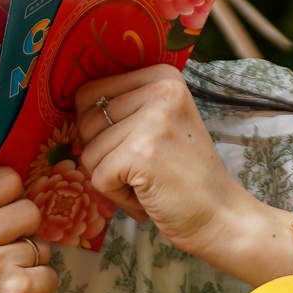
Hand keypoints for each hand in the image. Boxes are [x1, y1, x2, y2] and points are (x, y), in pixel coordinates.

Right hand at [0, 167, 56, 292]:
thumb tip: (22, 175)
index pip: (5, 177)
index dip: (9, 202)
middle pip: (29, 208)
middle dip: (23, 236)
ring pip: (42, 243)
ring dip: (30, 266)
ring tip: (0, 289)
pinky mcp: (19, 292)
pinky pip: (52, 273)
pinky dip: (40, 290)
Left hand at [72, 65, 259, 262]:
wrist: (218, 215)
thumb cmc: (182, 175)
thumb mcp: (160, 123)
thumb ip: (125, 107)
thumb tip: (73, 107)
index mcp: (163, 76)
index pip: (90, 93)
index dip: (98, 130)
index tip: (134, 146)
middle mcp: (161, 90)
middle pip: (86, 122)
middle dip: (104, 156)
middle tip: (143, 169)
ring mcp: (152, 120)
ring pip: (89, 152)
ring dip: (111, 179)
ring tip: (149, 183)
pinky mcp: (141, 153)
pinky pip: (97, 177)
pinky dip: (116, 197)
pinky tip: (147, 196)